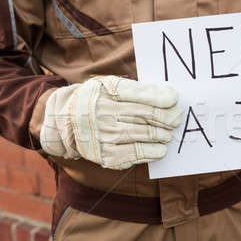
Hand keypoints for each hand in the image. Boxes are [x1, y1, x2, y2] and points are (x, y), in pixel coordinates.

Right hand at [40, 76, 182, 169]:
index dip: (162, 97)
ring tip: (167, 133)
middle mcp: (104, 113)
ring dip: (163, 135)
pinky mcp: (106, 155)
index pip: (140, 94)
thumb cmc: (96, 100)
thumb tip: (169, 97)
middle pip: (147, 115)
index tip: (174, 100)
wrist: (64, 122)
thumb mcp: (109, 85)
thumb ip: (137, 89)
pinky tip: (159, 148)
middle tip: (176, 119)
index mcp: (106, 91)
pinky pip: (137, 153)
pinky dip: (154, 151)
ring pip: (146, 134)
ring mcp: (104, 135)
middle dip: (168, 118)